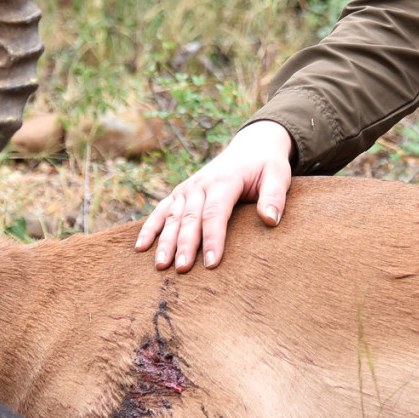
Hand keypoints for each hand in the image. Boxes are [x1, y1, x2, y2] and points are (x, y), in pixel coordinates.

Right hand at [133, 120, 293, 270]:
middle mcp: (200, 184)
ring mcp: (187, 189)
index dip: (213, 239)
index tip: (212, 264)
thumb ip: (274, 197)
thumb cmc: (265, 167)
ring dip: (165, 241)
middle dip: (185, 245)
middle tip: (182, 270)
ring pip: (173, 217)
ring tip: (160, 266)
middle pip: (190, 218)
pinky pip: (161, 211)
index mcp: (224, 181)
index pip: (215, 213)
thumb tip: (269, 220)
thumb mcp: (278, 175)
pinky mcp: (179, 194)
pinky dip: (149, 228)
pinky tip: (140, 247)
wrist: (250, 148)